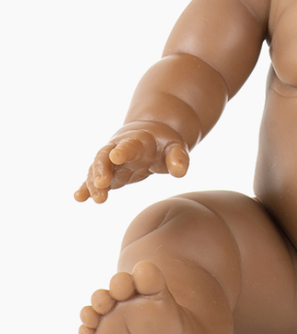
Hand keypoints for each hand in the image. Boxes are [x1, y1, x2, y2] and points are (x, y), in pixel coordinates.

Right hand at [74, 123, 189, 202]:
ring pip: (96, 169)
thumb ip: (178, 158)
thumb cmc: (165, 144)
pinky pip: (95, 180)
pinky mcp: (109, 172)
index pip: (129, 145)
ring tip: (96, 198)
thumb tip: (180, 172)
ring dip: (93, 183)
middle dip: (101, 169)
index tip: (116, 156)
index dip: (123, 150)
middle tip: (101, 184)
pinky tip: (79, 197)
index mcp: (138, 141)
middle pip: (105, 156)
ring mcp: (111, 161)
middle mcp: (119, 148)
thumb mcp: (176, 147)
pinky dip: (86, 187)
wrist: (151, 136)